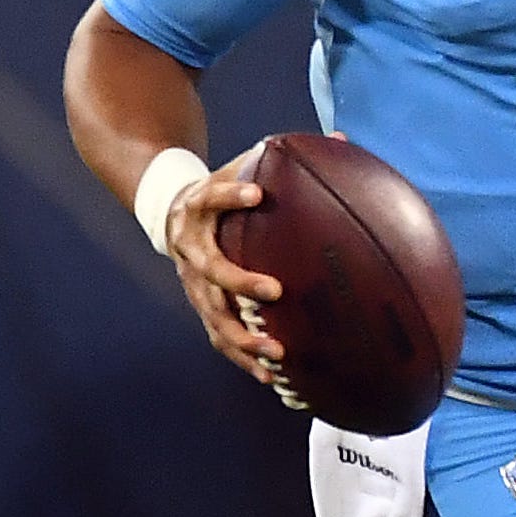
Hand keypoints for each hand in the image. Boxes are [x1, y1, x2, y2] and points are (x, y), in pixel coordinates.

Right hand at [162, 146, 286, 384]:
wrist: (173, 213)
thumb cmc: (225, 189)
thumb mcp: (243, 167)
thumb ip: (283, 158)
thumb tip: (341, 139)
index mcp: (200, 206)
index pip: (212, 197)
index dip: (230, 197)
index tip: (257, 196)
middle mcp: (191, 247)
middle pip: (210, 268)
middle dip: (240, 282)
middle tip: (275, 291)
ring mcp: (193, 282)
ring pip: (213, 314)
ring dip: (243, 334)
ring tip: (275, 349)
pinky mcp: (202, 306)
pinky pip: (220, 338)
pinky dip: (245, 359)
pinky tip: (273, 378)